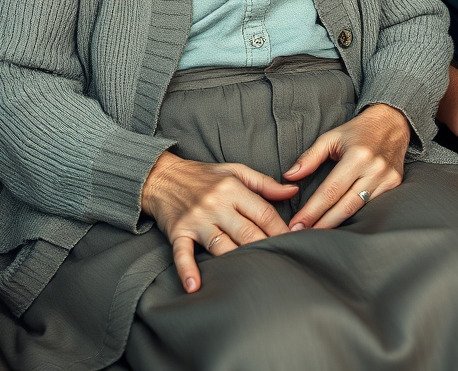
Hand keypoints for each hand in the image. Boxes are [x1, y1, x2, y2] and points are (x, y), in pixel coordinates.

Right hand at [141, 151, 297, 292]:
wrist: (162, 176)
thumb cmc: (203, 175)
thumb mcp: (235, 171)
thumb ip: (264, 183)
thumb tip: (293, 191)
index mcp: (232, 188)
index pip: (263, 212)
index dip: (280, 229)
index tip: (295, 241)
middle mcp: (216, 204)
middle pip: (246, 232)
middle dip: (265, 247)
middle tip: (281, 263)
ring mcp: (196, 220)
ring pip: (221, 245)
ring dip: (236, 261)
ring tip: (253, 278)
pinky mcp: (178, 233)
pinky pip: (183, 254)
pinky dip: (187, 270)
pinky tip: (195, 286)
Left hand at [284, 103, 410, 229]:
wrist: (391, 123)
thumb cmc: (357, 131)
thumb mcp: (331, 137)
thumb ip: (310, 157)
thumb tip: (290, 176)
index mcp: (357, 156)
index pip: (330, 191)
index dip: (312, 210)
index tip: (297, 224)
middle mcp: (374, 169)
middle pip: (345, 206)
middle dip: (322, 224)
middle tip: (302, 236)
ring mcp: (387, 179)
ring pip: (358, 210)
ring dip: (337, 224)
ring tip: (317, 235)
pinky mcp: (394, 185)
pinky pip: (371, 207)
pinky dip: (355, 217)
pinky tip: (340, 225)